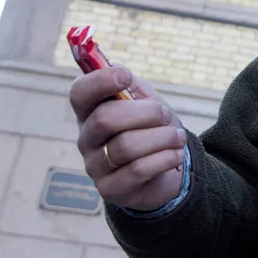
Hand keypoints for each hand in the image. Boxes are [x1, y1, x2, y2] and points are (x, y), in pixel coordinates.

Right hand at [69, 66, 186, 210]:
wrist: (166, 169)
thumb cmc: (151, 130)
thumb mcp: (145, 102)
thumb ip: (131, 86)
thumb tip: (116, 68)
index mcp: (90, 112)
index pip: (79, 93)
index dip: (99, 81)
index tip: (125, 77)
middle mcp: (86, 139)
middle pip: (105, 119)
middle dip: (146, 112)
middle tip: (166, 115)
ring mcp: (95, 166)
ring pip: (126, 146)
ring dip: (162, 137)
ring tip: (178, 137)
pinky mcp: (110, 189)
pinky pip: (138, 170)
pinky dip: (165, 158)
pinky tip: (175, 154)